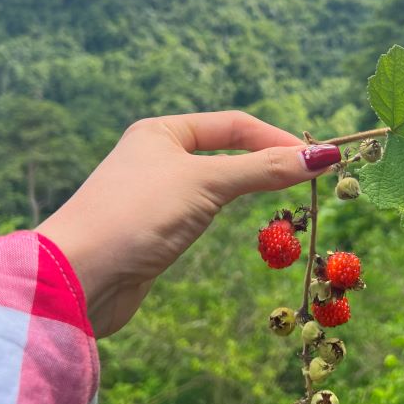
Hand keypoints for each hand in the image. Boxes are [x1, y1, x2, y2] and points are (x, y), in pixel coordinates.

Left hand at [36, 111, 340, 337]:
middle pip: (227, 153)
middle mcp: (158, 158)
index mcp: (162, 132)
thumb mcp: (206, 183)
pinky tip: (248, 225)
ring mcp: (157, 196)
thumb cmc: (138, 215)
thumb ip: (264, 169)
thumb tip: (325, 155)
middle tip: (309, 179)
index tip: (316, 160)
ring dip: (251, 189)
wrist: (79, 277)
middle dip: (267, 163)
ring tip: (289, 199)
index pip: (233, 125)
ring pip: (217, 185)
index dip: (276, 139)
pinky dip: (230, 215)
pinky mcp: (156, 232)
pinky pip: (204, 214)